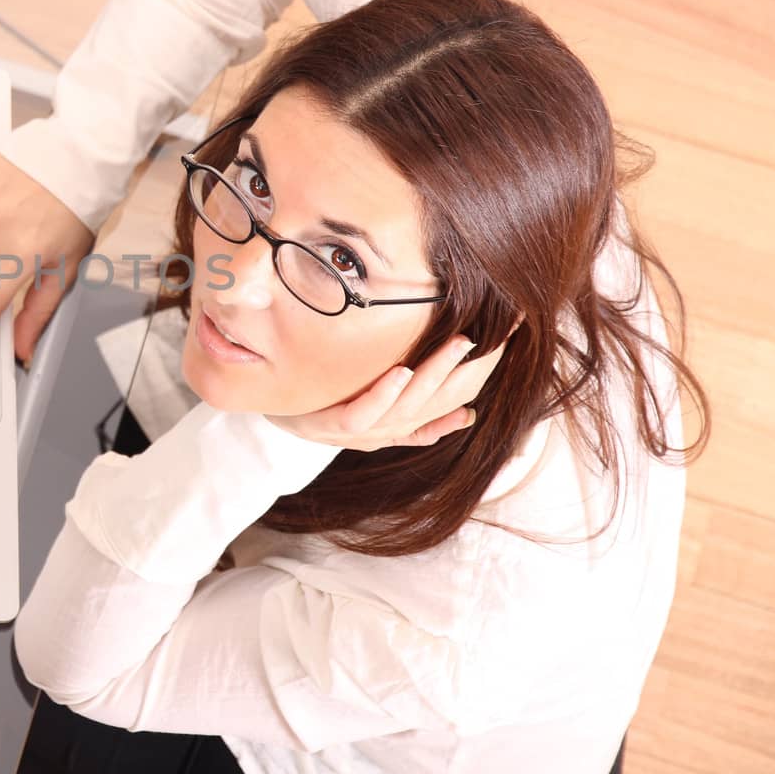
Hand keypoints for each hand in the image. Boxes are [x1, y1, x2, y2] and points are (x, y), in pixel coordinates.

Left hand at [264, 319, 521, 450]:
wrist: (270, 416)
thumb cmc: (322, 405)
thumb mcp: (370, 405)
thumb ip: (414, 411)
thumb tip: (465, 413)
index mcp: (396, 427)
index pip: (448, 404)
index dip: (478, 378)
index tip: (503, 348)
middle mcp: (383, 433)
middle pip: (433, 404)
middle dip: (467, 373)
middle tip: (491, 340)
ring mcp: (356, 433)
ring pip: (405, 408)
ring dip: (433, 376)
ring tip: (458, 344)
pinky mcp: (329, 427)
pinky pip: (361, 415)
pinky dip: (383, 395)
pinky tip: (400, 371)